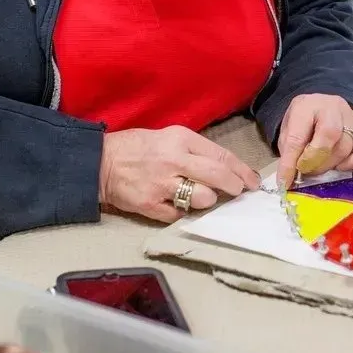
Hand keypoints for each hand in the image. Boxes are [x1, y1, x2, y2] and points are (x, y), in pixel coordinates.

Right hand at [100, 126, 259, 222]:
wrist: (99, 162)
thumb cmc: (136, 147)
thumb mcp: (168, 137)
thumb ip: (194, 151)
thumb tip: (223, 169)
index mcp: (180, 139)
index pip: (221, 156)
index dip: (241, 170)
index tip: (252, 181)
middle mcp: (173, 160)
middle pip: (218, 176)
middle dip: (234, 186)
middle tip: (238, 192)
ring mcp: (161, 184)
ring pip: (202, 198)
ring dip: (208, 200)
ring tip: (203, 197)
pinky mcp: (149, 204)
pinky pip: (179, 214)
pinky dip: (184, 212)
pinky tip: (180, 206)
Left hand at [276, 93, 352, 185]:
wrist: (319, 106)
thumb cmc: (303, 121)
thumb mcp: (288, 131)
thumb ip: (289, 153)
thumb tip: (288, 179)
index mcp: (305, 106)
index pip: (297, 136)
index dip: (290, 163)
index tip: (285, 181)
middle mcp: (331, 108)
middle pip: (329, 134)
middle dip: (315, 160)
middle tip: (306, 171)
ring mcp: (351, 118)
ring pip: (346, 145)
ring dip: (330, 164)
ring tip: (318, 168)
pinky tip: (341, 167)